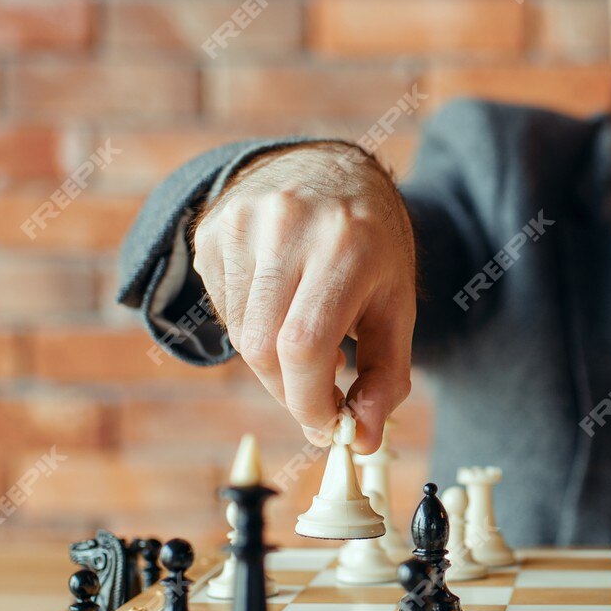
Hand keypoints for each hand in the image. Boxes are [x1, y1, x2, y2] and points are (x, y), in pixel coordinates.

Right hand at [192, 142, 416, 450]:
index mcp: (345, 244)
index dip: (309, 401)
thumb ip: (386, 377)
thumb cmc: (372, 246)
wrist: (331, 168)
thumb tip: (360, 441)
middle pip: (264, 348)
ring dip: (271, 362)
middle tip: (317, 396)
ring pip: (240, 335)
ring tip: (306, 341)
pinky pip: (223, 309)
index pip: (304, 346)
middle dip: (290, 390)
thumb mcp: (397, 305)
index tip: (327, 425)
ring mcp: (242, 223)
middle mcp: (288, 226)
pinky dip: (251, 328)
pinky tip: (279, 306)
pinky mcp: (213, 230)